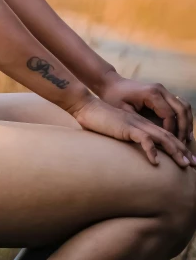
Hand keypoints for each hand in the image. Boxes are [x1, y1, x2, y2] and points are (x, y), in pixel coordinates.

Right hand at [68, 94, 195, 168]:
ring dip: (174, 151)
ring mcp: (135, 124)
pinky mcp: (126, 127)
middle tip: (195, 164)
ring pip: (161, 137)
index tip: (187, 159)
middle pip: (168, 136)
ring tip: (184, 164)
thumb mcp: (117, 130)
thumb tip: (134, 152)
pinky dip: (150, 150)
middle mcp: (142, 123)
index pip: (164, 134)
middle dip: (183, 150)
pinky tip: (156, 162)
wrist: (86, 106)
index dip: (177, 146)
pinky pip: (142, 139)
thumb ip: (127, 138)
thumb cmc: (98, 120)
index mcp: (141, 123)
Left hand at [96, 71, 193, 144]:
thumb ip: (136, 124)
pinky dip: (183, 118)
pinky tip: (183, 131)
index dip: (172, 131)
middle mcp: (160, 90)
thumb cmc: (113, 98)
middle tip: (184, 145)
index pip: (169, 115)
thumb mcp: (122, 112)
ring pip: (184, 106)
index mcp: (151, 93)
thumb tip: (149, 140)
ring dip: (187, 123)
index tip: (170, 145)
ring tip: (187, 140)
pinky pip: (179, 105)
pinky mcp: (163, 93)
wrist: (110, 83)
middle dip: (185, 128)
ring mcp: (163, 90)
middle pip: (182, 109)